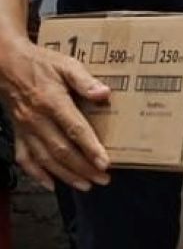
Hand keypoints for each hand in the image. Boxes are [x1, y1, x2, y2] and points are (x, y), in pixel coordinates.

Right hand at [0, 38, 110, 190]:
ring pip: (45, 159)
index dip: (91, 148)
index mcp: (52, 102)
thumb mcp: (67, 64)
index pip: (75, 130)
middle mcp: (37, 120)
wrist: (7, 65)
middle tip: (103, 179)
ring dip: (66, 175)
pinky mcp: (18, 134)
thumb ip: (85, 80)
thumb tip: (104, 93)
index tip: (105, 162)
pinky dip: (37, 174)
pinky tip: (51, 184)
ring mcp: (26, 130)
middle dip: (83, 168)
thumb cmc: (41, 64)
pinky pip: (25, 159)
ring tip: (86, 185)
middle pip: (62, 150)